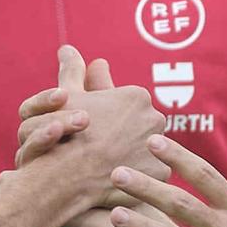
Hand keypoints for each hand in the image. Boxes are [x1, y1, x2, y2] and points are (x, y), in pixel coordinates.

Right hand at [16, 47, 166, 211]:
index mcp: (137, 96)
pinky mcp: (161, 173)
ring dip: (136, 155)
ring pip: (150, 149)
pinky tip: (120, 177)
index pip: (129, 105)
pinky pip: (153, 172)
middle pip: (142, 126)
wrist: (68, 175)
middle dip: (126, 135)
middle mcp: (155, 117)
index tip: (96, 128)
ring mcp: (160, 147)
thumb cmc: (66, 133)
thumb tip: (67, 50)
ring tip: (111, 164)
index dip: (111, 118)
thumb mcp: (67, 97)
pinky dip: (141, 176)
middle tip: (104, 148)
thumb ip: (72, 71)